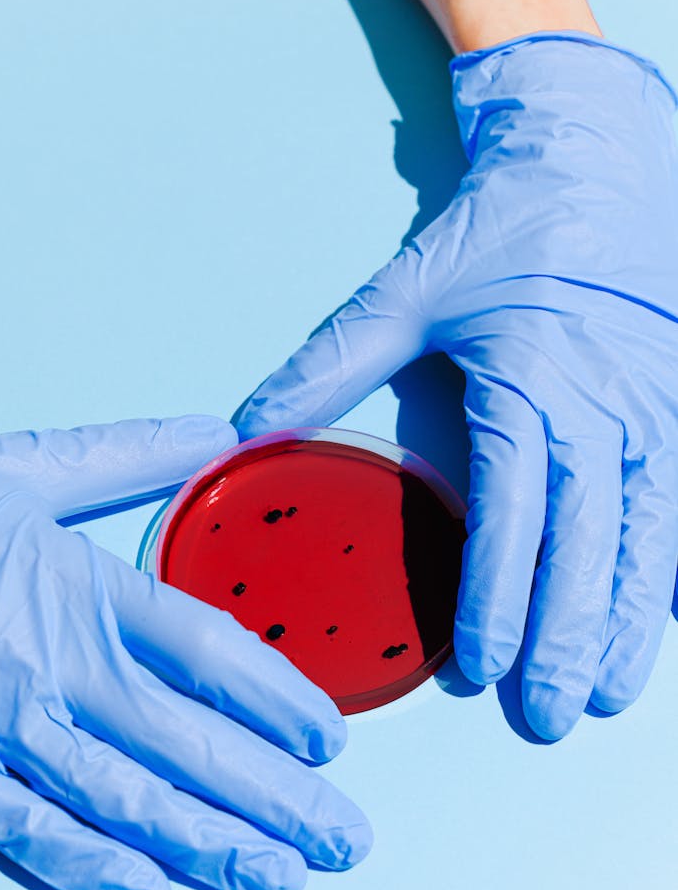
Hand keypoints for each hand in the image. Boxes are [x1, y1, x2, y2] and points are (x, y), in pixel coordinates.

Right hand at [0, 417, 370, 889]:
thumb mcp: (23, 470)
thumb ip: (125, 455)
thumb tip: (215, 430)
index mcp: (81, 586)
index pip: (208, 649)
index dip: (278, 696)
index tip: (330, 738)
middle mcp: (53, 661)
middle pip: (187, 738)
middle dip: (273, 796)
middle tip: (341, 840)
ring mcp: (0, 721)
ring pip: (122, 794)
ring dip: (206, 842)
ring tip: (277, 876)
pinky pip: (23, 826)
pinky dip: (84, 863)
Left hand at [237, 34, 677, 740]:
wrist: (599, 173)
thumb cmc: (505, 235)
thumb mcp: (407, 287)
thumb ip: (331, 361)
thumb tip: (253, 424)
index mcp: (529, 382)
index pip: (514, 514)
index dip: (497, 599)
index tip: (479, 668)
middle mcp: (604, 409)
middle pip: (587, 546)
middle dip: (567, 639)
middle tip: (546, 716)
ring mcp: (657, 415)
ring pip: (648, 541)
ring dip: (628, 626)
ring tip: (605, 696)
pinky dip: (673, 574)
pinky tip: (666, 627)